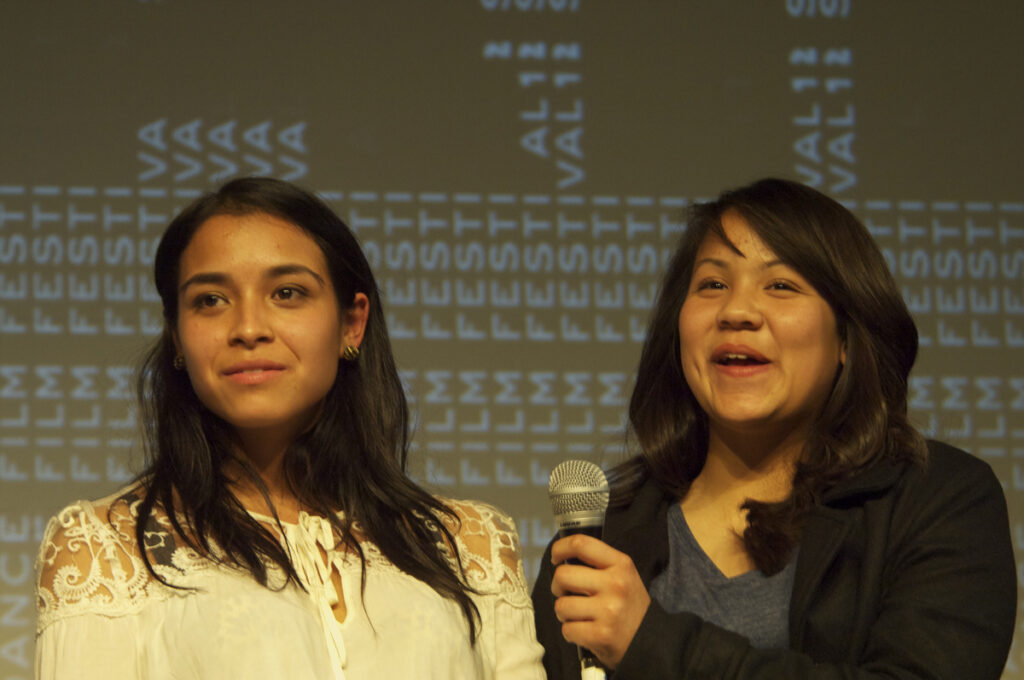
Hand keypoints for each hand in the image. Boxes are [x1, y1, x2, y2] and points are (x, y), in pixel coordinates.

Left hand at [550, 534, 650, 669]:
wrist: (652, 640)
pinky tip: (585, 632)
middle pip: (563, 575)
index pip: (581, 544)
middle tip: (566, 594)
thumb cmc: (630, 607)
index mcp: (621, 564)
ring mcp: (609, 610)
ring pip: (561, 605)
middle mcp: (616, 584)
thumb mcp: (625, 576)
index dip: (560, 548)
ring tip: (578, 616)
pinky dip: (571, 633)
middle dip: (558, 586)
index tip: (556, 557)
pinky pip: (567, 629)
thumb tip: (563, 558)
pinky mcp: (602, 635)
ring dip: (564, 613)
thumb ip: (599, 564)